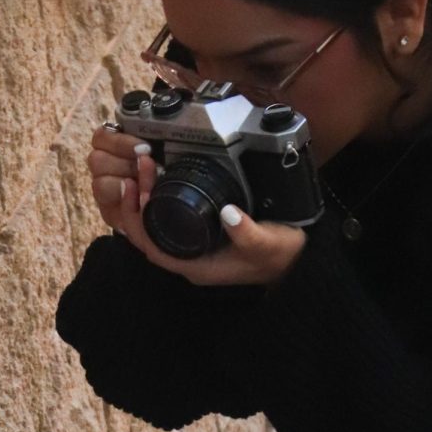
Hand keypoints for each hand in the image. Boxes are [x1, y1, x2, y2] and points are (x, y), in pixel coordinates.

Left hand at [88, 126, 307, 287]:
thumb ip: (247, 231)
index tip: (136, 188)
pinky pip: (168, 222)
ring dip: (146, 199)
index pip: (152, 247)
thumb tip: (228, 212)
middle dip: (137, 202)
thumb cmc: (280, 255)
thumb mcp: (268, 243)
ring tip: (148, 167)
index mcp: (197, 265)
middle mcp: (189, 260)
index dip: (137, 220)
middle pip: (147, 235)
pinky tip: (162, 181)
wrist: (295, 262)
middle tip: (143, 166)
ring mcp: (193, 251)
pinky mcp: (200, 240)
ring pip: (156, 228)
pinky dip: (159, 202)